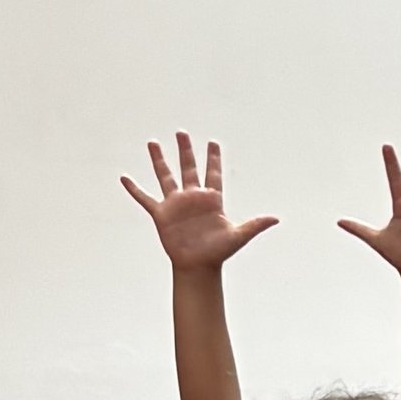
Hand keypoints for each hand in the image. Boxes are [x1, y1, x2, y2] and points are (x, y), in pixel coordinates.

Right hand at [119, 132, 276, 273]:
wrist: (198, 267)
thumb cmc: (218, 252)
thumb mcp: (238, 236)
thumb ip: (255, 225)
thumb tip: (276, 219)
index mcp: (211, 199)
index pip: (213, 173)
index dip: (213, 158)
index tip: (213, 142)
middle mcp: (192, 198)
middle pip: (188, 167)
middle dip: (185, 150)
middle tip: (181, 132)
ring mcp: (176, 204)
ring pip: (165, 176)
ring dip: (159, 160)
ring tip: (152, 142)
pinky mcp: (161, 215)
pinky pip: (145, 199)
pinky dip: (134, 189)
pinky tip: (124, 178)